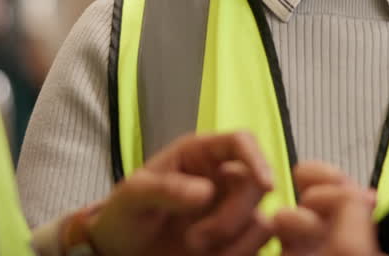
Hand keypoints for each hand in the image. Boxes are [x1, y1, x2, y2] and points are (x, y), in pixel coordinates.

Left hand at [88, 131, 274, 255]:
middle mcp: (221, 179)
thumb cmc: (125, 215)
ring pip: (261, 220)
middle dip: (233, 215)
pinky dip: (239, 255)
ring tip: (195, 249)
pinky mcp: (234, 241)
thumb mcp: (133, 196)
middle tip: (196, 239)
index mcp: (199, 155)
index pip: (241, 142)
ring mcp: (230, 211)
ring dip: (234, 241)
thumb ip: (165, 188)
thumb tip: (206, 191)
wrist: (122, 253)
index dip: (258, 159)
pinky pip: (256, 247)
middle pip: (256, 185)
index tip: (266, 185)